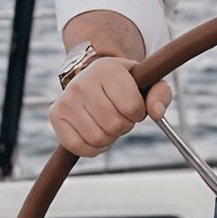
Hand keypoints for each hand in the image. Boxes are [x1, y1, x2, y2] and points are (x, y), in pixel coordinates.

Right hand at [48, 57, 173, 157]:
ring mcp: (66, 99)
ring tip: (107, 122)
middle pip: (116, 125)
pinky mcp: (56, 115)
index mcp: (107, 69)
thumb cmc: (124, 84)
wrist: (93, 78)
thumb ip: (160, 94)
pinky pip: (79, 147)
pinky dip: (93, 148)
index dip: (138, 113)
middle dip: (124, 126)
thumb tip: (156, 113)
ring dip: (110, 138)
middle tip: (120, 115)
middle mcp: (82, 82)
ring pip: (98, 139)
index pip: (133, 107)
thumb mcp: (147, 82)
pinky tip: (96, 132)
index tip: (133, 105)